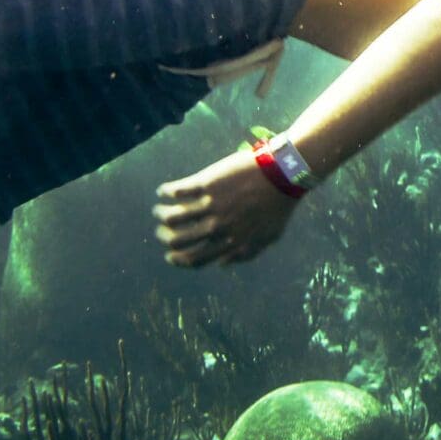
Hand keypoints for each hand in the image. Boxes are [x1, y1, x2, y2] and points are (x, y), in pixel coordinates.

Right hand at [153, 146, 302, 267]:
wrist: (283, 174)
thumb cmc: (277, 207)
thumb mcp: (267, 238)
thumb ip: (244, 255)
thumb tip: (222, 265)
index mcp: (230, 242)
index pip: (195, 259)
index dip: (178, 260)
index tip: (170, 255)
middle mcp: (217, 227)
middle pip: (178, 240)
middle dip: (164, 238)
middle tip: (161, 231)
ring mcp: (211, 205)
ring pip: (173, 217)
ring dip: (160, 215)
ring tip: (157, 210)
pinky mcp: (207, 183)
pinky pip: (178, 191)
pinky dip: (165, 193)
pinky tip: (162, 191)